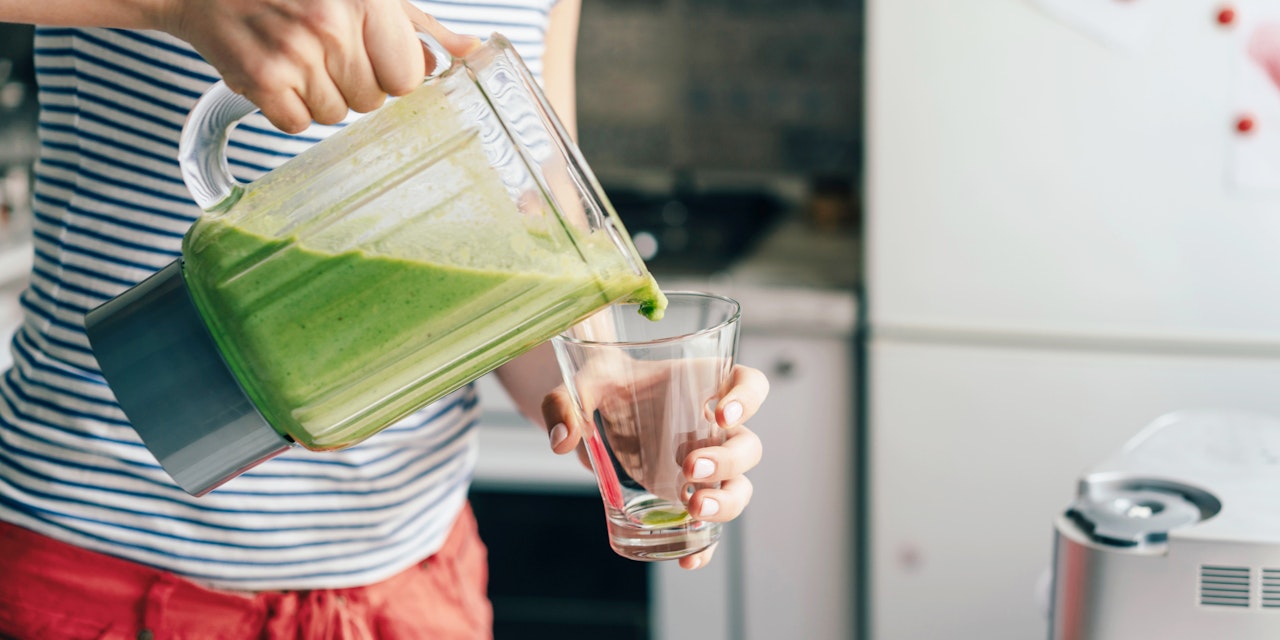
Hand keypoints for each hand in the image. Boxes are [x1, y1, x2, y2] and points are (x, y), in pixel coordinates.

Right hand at [160, 0, 479, 132]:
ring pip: (336, 115)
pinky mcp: (259, 79)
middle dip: (353, 84)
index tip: (368, 56)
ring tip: (296, 58)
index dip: (390, 73)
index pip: (408, 77)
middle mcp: (331, 24)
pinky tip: (276, 73)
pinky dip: (286, 108)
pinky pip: (297, 125)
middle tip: (323, 52)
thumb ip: (419, 27)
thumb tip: (472, 51)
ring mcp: (294, 53)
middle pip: (372, 100)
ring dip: (318, 96)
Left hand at [542, 362, 766, 570]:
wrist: (597, 415)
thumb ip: (564, 403)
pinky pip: (710, 528)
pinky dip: (705, 548)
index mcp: (703, 387)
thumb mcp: (580, 386)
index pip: (749, 384)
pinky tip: (687, 559)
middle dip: (727, 461)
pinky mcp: (689, 499)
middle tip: (689, 467)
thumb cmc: (603, 389)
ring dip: (726, 503)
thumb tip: (562, 439)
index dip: (747, 397)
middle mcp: (715, 430)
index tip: (722, 414)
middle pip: (747, 445)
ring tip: (694, 509)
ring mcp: (707, 467)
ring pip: (739, 488)